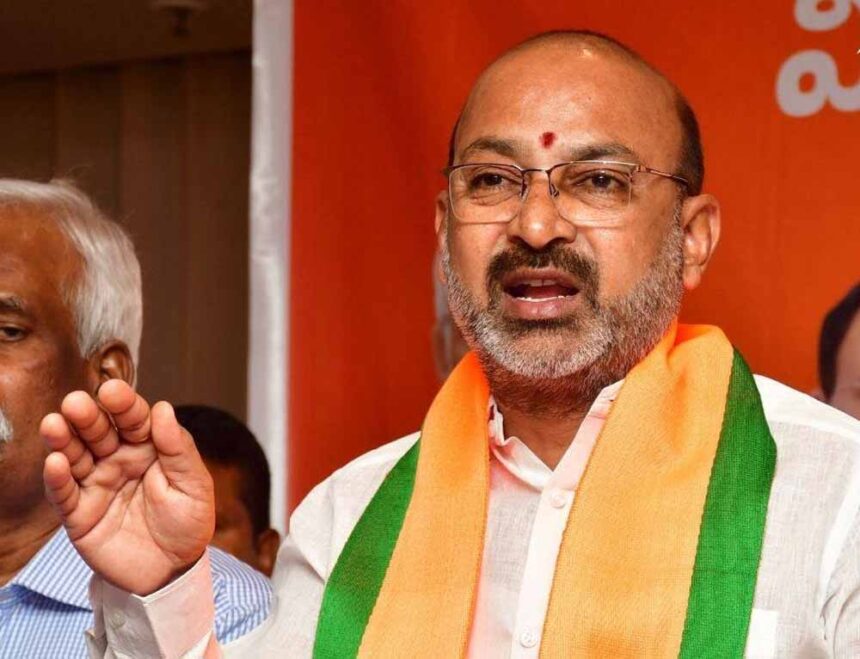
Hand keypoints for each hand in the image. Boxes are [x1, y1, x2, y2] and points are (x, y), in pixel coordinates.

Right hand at [41, 380, 214, 595]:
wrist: (174, 571)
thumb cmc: (188, 523)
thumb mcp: (195, 485)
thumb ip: (179, 449)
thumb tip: (164, 409)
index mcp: (149, 447)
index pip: (134, 419)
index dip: (124, 404)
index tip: (112, 390)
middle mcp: (119, 459)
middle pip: (99, 432)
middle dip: (88, 416)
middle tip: (77, 403)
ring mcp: (97, 485)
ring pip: (75, 456)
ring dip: (64, 440)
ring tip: (55, 424)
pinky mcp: (79, 514)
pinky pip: (65, 494)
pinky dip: (58, 478)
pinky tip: (55, 463)